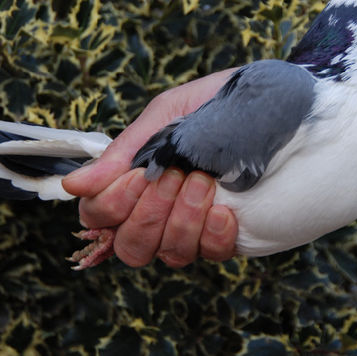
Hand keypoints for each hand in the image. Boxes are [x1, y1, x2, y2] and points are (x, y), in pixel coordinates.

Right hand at [62, 69, 238, 266]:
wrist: (281, 101)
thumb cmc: (222, 101)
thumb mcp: (170, 113)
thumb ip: (127, 151)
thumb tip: (74, 186)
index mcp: (139, 177)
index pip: (98, 215)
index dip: (111, 206)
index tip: (141, 176)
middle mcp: (163, 208)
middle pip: (129, 246)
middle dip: (150, 214)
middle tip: (178, 176)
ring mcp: (196, 226)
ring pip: (167, 255)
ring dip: (183, 220)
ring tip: (205, 182)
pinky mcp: (230, 236)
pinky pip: (210, 255)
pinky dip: (213, 235)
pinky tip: (225, 210)